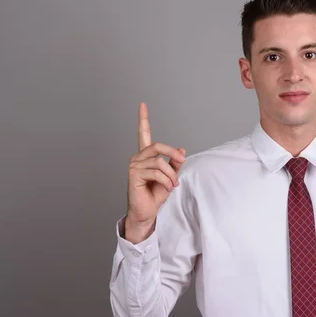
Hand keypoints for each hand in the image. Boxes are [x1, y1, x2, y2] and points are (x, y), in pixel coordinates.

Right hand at [125, 102, 186, 242]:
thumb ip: (175, 163)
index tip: (142, 104)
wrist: (147, 211)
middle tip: (181, 161)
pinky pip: (156, 172)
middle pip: (157, 146)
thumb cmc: (156, 194)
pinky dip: (166, 181)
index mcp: (146, 156)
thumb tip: (182, 150)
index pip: (143, 134)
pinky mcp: (134, 174)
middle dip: (172, 153)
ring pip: (160, 162)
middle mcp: (138, 158)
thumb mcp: (170, 176)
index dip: (142, 119)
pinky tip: (167, 188)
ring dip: (171, 174)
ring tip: (173, 184)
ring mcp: (134, 165)